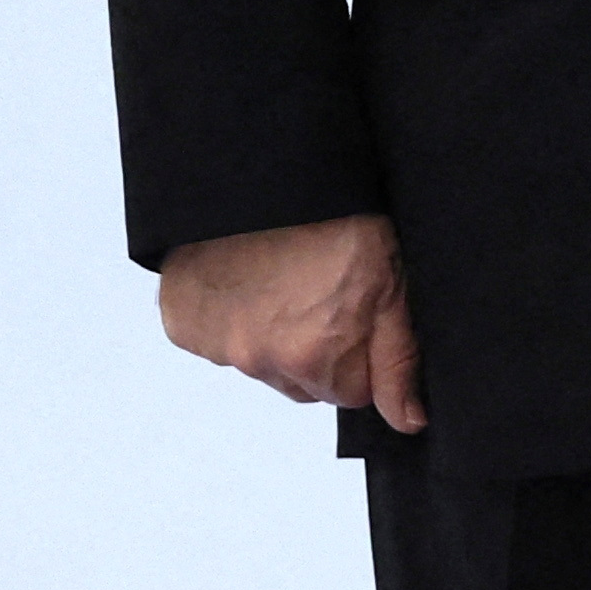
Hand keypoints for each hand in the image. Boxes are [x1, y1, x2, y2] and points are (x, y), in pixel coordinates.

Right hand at [161, 213, 423, 430]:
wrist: (263, 169)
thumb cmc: (335, 214)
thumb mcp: (390, 279)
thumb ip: (399, 358)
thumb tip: (407, 420)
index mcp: (319, 355)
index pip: (353, 393)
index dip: (359, 349)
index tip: (355, 306)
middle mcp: (264, 359)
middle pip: (305, 382)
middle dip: (316, 347)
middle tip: (318, 285)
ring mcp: (219, 343)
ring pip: (262, 363)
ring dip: (272, 332)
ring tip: (282, 274)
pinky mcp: (184, 324)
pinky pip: (216, 340)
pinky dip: (229, 318)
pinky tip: (245, 278)